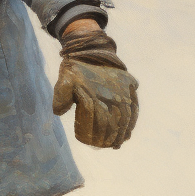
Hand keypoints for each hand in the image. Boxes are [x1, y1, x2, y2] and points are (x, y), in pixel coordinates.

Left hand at [52, 28, 138, 147]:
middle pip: (116, 121)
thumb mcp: (63, 81)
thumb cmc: (74, 69)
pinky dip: (134, 118)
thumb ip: (60, 97)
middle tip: (111, 146)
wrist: (89, 49)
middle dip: (114, 136)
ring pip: (128, 115)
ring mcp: (123, 89)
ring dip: (125, 130)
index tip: (99, 145)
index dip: (101, 135)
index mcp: (96, 94)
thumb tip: (59, 113)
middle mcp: (112, 93)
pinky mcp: (129, 84)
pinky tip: (130, 129)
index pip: (101, 121)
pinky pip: (135, 104)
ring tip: (122, 142)